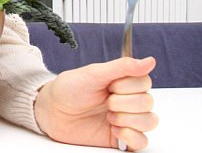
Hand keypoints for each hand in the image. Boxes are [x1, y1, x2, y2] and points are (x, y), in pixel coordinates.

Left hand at [34, 56, 158, 150]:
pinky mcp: (123, 138)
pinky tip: (114, 131)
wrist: (53, 112)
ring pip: (149, 121)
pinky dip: (130, 137)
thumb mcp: (94, 74)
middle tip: (105, 101)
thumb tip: (150, 60)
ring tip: (108, 117)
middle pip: (147, 101)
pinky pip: (143, 142)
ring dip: (127, 119)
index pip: (145, 81)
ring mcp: (126, 119)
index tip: (110, 85)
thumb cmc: (69, 89)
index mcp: (122, 81)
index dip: (128, 85)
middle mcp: (127, 99)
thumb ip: (122, 67)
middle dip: (123, 102)